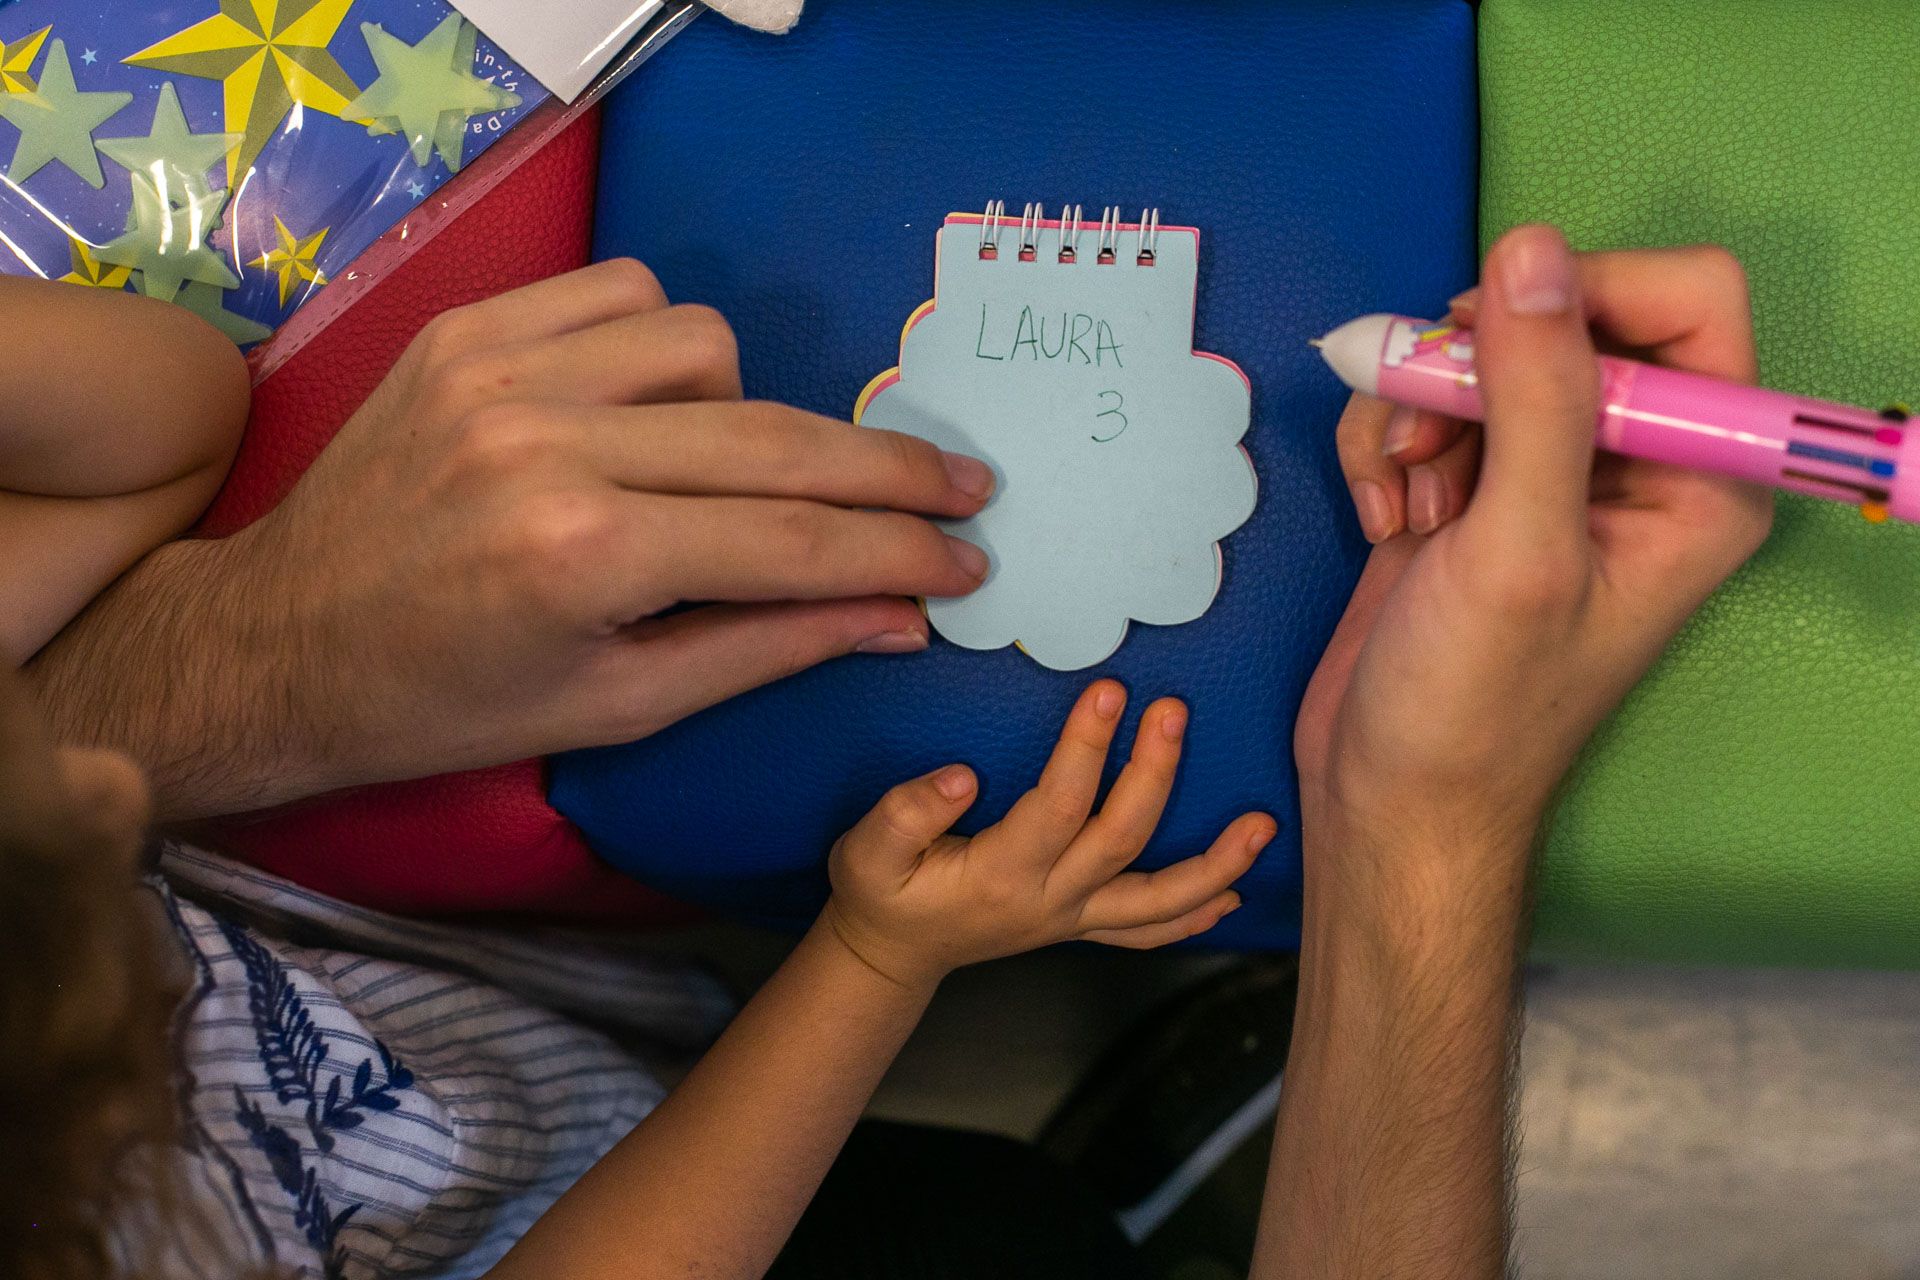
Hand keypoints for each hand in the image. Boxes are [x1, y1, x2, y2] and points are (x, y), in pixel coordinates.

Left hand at [43, 260, 998, 814]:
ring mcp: (500, 372)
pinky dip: (667, 342)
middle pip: (774, 438)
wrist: (280, 643)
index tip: (970, 559)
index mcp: (583, 559)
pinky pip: (622, 293)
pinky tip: (666, 402)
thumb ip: (768, 648)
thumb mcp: (619, 706)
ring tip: (744, 469)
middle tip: (965, 490)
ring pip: (706, 343)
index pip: (792, 541)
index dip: (899, 553)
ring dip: (752, 409)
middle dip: (888, 472)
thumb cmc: (451, 703)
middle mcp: (548, 445)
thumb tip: (903, 617)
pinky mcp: (467, 330)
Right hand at [822, 679, 1276, 989]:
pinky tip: (1230, 894)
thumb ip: (906, 814)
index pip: (1057, 806)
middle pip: (1122, 841)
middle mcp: (1049, 902)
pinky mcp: (1079, 925)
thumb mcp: (866, 853)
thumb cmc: (881, 894)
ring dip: (1214, 863)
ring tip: (1262, 825)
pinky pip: (1147, 930)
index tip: (1108, 691)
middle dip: (1155, 773)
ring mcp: (1071, 919)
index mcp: (999, 875)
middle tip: (1174, 711)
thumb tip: (960, 777)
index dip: (1087, 749)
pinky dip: (1192, 915)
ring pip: (1157, 899)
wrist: (891, 955)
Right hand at [1296, 227, 1772, 868]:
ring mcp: (1538, 473)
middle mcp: (1630, 463)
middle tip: (1424, 436)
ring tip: (1399, 503)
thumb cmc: (1477, 706)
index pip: (1684, 303)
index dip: (1589, 296)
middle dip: (1472, 367)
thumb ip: (1538, 394)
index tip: (1495, 343)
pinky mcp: (1460, 489)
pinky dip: (1380, 449)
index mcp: (1697, 476)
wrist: (1389, 797)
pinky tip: (1379, 522)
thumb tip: (1533, 249)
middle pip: (1560, 317)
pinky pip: (1416, 405)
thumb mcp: (1518, 549)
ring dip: (1412, 416)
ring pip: (1471, 357)